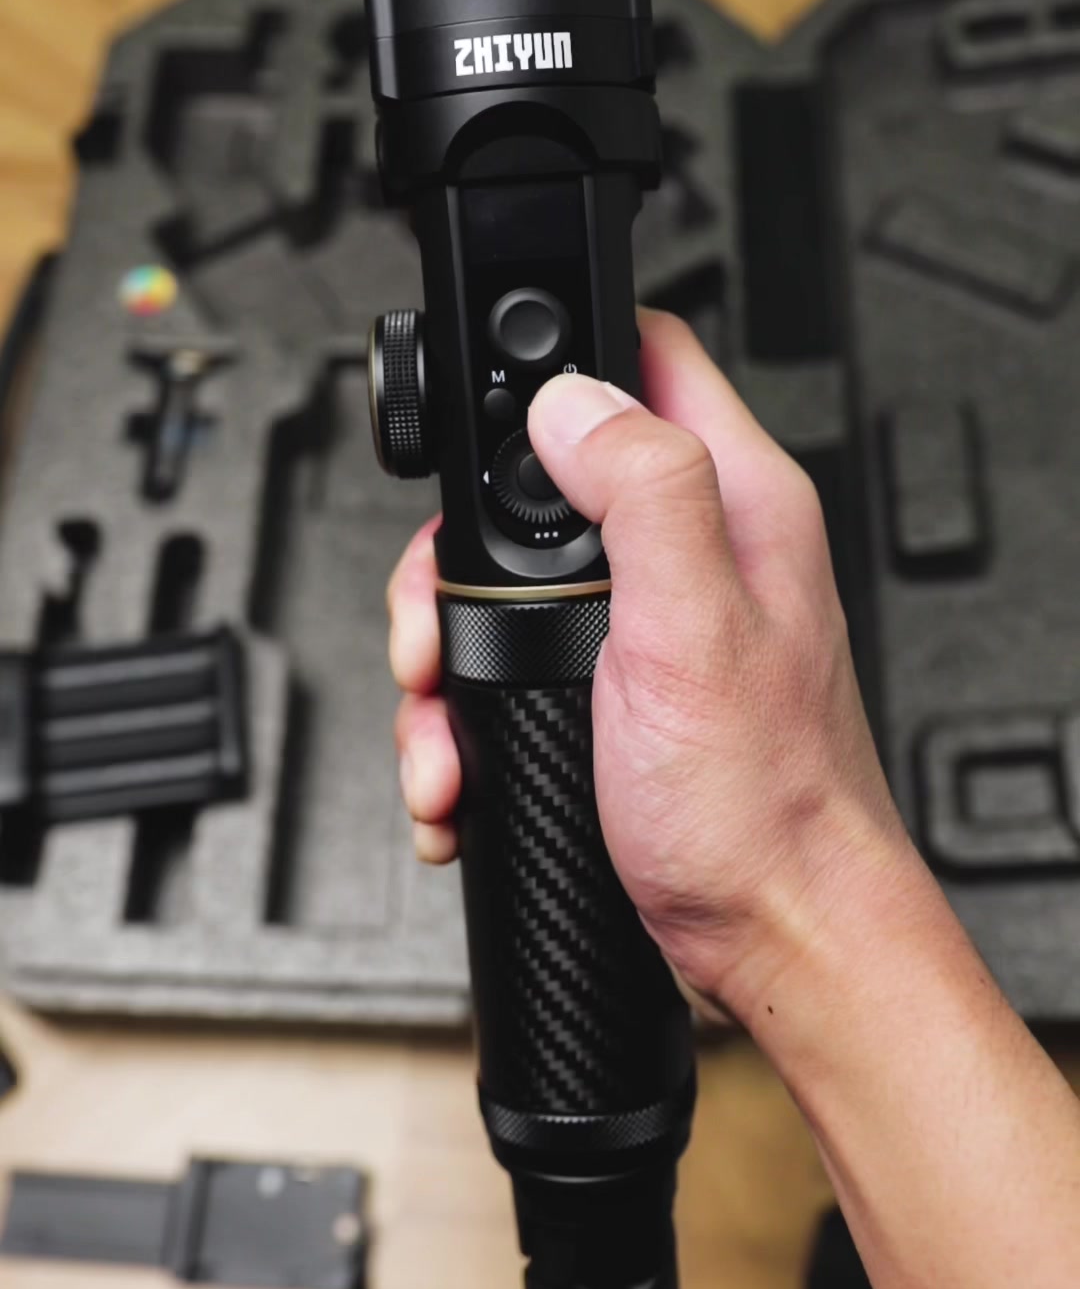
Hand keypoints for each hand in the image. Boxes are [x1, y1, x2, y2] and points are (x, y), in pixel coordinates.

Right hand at [387, 310, 912, 1024]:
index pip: (648, 353)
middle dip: (459, 559)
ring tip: (442, 724)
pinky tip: (463, 766)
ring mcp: (652, 618)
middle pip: (540, 476)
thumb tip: (572, 398)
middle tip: (435, 630)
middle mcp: (696, 545)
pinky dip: (469, 717)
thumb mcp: (694, 627)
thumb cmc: (763, 805)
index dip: (561, 356)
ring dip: (450, 658)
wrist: (775, 935)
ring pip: (508, 582)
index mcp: (734, 499)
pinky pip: (513, 665)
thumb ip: (645, 492)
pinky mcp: (618, 686)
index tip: (487, 409)